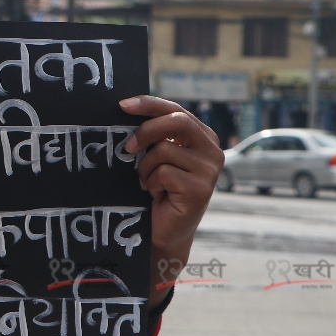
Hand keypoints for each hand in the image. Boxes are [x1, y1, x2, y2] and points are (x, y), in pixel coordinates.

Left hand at [121, 95, 224, 306]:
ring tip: (149, 183)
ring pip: (164, 150)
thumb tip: (128, 108)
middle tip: (127, 147)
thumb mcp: (157, 156)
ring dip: (146, 168)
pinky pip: (163, 172)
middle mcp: (212, 151)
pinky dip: (151, 183)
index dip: (149, 104)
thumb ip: (155, 134)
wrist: (163, 231)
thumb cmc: (157, 189)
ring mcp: (210, 170)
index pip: (176, 110)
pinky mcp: (201, 189)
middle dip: (146, 130)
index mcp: (203, 137)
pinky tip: (157, 195)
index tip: (123, 104)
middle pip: (176, 121)